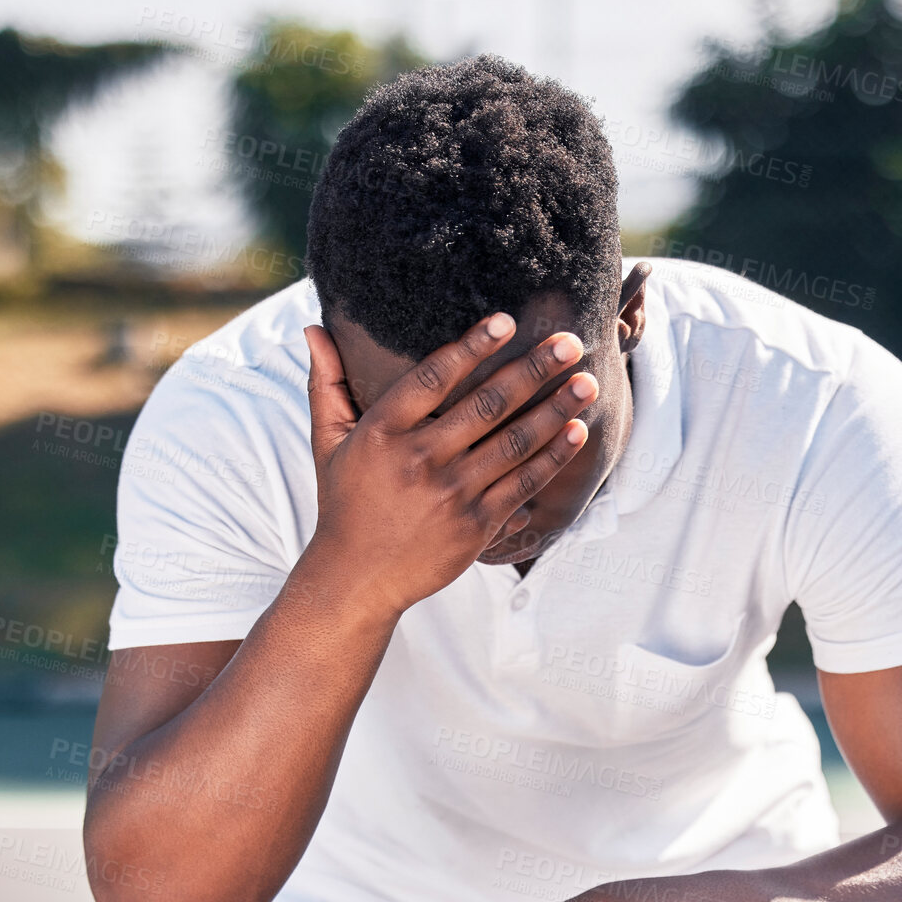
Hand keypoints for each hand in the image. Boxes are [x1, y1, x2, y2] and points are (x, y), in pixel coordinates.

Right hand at [298, 315, 597, 616]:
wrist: (356, 579)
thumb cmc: (345, 501)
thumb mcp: (327, 442)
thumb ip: (327, 382)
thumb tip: (314, 327)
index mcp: (382, 432)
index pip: (434, 378)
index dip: (473, 347)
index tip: (508, 321)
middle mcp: (418, 460)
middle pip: (486, 405)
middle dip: (534, 370)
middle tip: (570, 342)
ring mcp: (449, 495)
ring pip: (513, 442)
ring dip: (555, 409)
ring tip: (586, 383)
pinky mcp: (475, 526)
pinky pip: (522, 483)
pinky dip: (552, 457)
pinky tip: (577, 432)